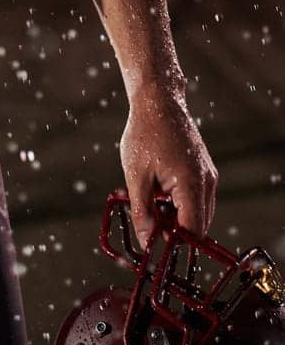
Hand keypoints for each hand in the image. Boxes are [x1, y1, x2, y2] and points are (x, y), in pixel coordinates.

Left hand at [119, 85, 217, 249]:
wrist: (158, 101)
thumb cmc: (145, 134)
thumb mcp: (136, 175)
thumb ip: (142, 211)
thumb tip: (146, 241)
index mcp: (192, 184)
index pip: (194, 231)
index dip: (176, 243)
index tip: (155, 244)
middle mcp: (207, 182)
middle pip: (199, 226)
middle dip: (176, 231)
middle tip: (149, 223)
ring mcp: (208, 175)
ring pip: (199, 213)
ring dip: (178, 217)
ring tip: (151, 204)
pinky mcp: (204, 170)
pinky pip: (198, 198)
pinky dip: (182, 204)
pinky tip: (159, 193)